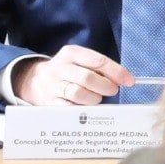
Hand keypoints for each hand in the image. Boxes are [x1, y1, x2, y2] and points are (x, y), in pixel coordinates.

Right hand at [11, 44, 129, 105]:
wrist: (34, 80)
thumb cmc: (67, 71)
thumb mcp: (80, 61)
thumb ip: (99, 67)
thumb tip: (123, 79)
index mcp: (71, 53)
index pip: (98, 61)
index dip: (117, 72)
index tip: (129, 81)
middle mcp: (60, 68)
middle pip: (88, 78)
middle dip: (106, 86)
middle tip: (112, 90)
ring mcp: (54, 86)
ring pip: (78, 94)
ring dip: (94, 99)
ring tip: (97, 98)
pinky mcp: (50, 102)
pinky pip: (69, 108)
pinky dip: (82, 109)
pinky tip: (86, 107)